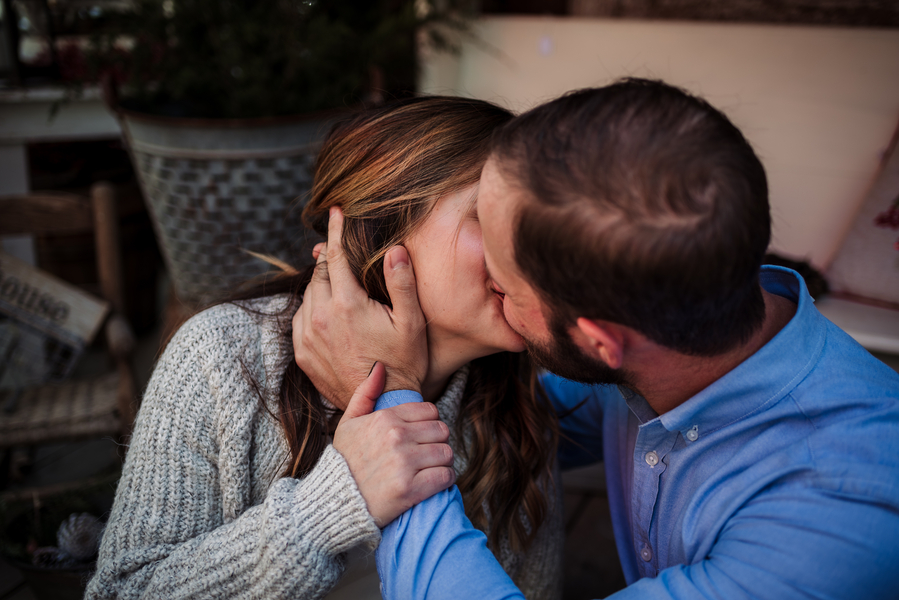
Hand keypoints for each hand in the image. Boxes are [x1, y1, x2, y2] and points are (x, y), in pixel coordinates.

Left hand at [293, 207, 427, 408]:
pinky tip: (327, 308)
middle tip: (335, 243)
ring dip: (321, 282)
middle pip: (320, 272)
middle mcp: (321, 317)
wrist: (381, 407)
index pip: (336, 255)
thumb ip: (402, 282)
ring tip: (335, 277)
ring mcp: (308, 336)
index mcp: (347, 304)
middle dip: (328, 255)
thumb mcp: (411, 321)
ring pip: (309, 294)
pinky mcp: (302, 353)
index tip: (336, 212)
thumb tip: (394, 248)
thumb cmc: (403, 363)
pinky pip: (301, 318)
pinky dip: (312, 306)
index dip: (336, 230)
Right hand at [334, 362, 454, 526]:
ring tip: (430, 467)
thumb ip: (365, 393)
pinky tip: (434, 482)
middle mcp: (396, 437)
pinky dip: (445, 479)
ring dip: (442, 461)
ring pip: (446, 452)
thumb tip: (380, 365)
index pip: (430, 411)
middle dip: (437, 441)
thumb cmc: (343, 461)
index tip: (421, 436)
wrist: (335, 502)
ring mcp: (404, 463)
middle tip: (427, 453)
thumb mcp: (348, 423)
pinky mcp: (410, 489)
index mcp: (385, 419)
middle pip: (442, 430)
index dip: (429, 423)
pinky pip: (445, 476)